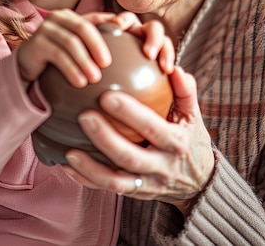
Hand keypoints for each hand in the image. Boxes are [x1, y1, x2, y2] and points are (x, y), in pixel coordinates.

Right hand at [17, 9, 114, 86]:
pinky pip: (57, 55)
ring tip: (95, 78)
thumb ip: (95, 41)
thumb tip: (123, 33)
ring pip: (71, 42)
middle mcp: (58, 18)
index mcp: (71, 16)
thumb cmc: (58, 58)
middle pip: (83, 28)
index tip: (124, 39)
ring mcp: (45, 28)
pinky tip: (79, 82)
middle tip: (107, 64)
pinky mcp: (36, 43)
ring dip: (84, 61)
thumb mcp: (77, 48)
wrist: (27, 67)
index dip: (111, 26)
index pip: (95, 19)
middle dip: (97, 46)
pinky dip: (71, 69)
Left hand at [65, 66, 214, 214]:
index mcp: (176, 143)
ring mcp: (147, 185)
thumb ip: (185, 92)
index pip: (153, 128)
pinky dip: (86, 179)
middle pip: (130, 156)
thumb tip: (175, 69)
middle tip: (83, 116)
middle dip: (105, 138)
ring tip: (69, 150)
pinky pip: (107, 190)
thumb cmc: (190, 140)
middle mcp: (162, 167)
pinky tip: (66, 165)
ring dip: (90, 167)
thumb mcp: (193, 116)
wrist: (198, 183)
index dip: (131, 114)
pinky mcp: (134, 195)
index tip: (107, 96)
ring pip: (116, 181)